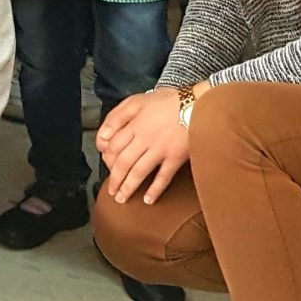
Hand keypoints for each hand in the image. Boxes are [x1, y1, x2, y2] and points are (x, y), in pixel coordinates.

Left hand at [97, 87, 191, 205]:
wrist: (197, 103)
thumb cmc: (169, 101)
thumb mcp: (138, 101)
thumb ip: (118, 116)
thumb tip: (103, 135)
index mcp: (134, 125)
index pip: (113, 146)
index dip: (106, 158)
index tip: (106, 166)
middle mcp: (144, 139)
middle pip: (123, 162)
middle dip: (114, 179)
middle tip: (111, 191)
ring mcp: (160, 149)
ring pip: (139, 172)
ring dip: (128, 187)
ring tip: (122, 198)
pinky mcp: (175, 157)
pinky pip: (163, 177)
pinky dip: (155, 190)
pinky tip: (148, 200)